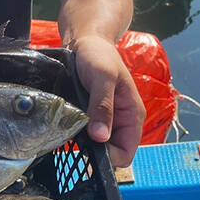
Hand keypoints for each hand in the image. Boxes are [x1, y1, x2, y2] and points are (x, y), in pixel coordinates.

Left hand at [71, 35, 145, 166]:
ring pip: (98, 147)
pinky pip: (87, 137)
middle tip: (75, 142)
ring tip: (70, 133)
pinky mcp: (92, 118)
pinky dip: (78, 137)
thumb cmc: (97, 55)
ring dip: (84, 145)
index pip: (126, 153)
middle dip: (95, 154)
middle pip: (111, 154)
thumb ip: (102, 106)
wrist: (86, 42)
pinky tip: (67, 129)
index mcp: (132, 115)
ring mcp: (107, 121)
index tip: (89, 149)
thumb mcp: (101, 78)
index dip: (109, 157)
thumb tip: (100, 137)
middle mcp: (121, 122)